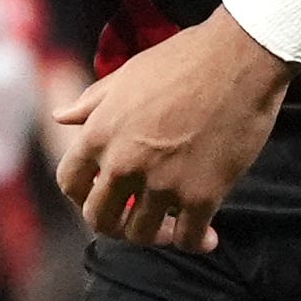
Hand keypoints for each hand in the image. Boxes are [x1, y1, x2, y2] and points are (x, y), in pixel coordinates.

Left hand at [47, 12, 291, 251]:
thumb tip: (60, 116)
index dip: (83, 196)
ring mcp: (161, 183)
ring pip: (142, 234)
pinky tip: (207, 237)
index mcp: (99, 133)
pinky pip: (188, 238)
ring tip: (172, 227)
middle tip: (135, 219)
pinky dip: (196, 243)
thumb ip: (91, 102)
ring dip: (156, 235)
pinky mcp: (201, 196)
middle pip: (100, 219)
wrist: (240, 58)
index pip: (70, 184)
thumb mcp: (128, 74)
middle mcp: (123, 164)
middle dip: (115, 224)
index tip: (102, 196)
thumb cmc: (184, 59)